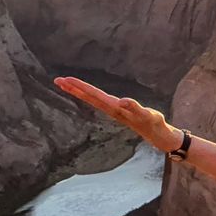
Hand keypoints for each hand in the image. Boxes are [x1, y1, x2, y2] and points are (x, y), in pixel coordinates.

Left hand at [53, 76, 180, 152]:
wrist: (157, 135)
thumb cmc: (153, 124)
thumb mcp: (147, 115)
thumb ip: (135, 108)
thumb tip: (122, 101)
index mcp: (116, 108)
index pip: (95, 95)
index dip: (81, 87)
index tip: (67, 80)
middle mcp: (112, 109)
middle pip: (89, 97)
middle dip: (74, 88)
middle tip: (58, 80)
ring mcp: (114, 110)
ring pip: (92, 99)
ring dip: (79, 92)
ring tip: (65, 84)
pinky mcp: (118, 110)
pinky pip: (100, 101)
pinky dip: (90, 95)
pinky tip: (85, 92)